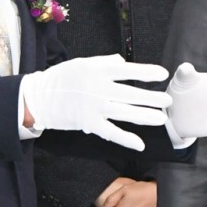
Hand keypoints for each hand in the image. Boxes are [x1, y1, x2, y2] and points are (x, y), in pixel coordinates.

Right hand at [22, 54, 170, 151]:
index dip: (147, 72)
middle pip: (131, 94)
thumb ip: (104, 63)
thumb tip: (122, 62)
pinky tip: (140, 144)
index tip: (163, 74)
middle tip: (167, 100)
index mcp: (97, 71)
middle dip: (152, 98)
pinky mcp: (89, 123)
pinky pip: (111, 132)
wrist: (38, 98)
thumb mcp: (81, 63)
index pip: (128, 70)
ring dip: (145, 116)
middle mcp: (98, 89)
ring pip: (125, 113)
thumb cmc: (60, 78)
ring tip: (161, 118)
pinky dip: (126, 139)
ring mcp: (94, 107)